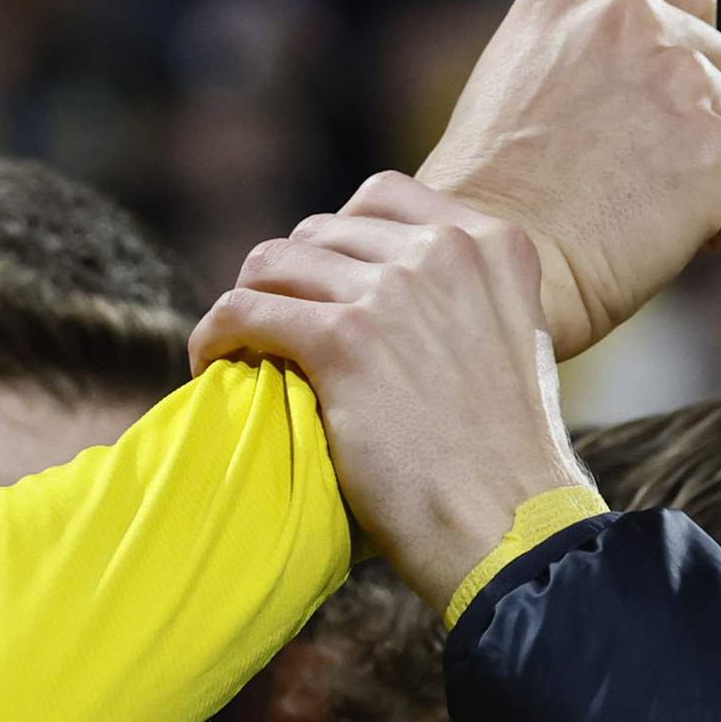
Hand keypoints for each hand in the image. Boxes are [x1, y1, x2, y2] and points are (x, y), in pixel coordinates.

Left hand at [194, 176, 581, 614]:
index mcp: (493, 244)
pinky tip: (210, 363)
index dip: (333, 240)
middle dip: (288, 278)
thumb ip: (458, 302)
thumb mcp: (507, 346)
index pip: (381, 198)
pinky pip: (245, 311)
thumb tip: (387, 297)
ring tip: (234, 346)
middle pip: (321, 232)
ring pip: (275, 264)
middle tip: (270, 328)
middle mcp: (444, 252)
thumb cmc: (505, 463)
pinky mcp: (344, 340)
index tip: (316, 285)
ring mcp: (393, 291)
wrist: (510, 523)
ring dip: (246, 303)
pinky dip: (216, 334)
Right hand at [407, 0, 720, 359]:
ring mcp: (682, 81)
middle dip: (696, 122)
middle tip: (636, 185)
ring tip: (644, 220)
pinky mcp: (717, 153)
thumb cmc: (481, 206)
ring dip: (712, 174)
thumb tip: (658, 85)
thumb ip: (588, 59)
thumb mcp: (515, 87)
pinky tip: (672, 249)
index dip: (682, 57)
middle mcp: (632, 19)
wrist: (484, 270)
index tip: (651, 115)